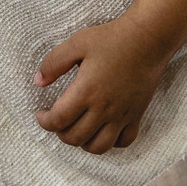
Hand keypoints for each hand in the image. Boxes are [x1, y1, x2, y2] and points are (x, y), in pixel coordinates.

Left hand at [34, 15, 171, 154]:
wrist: (147, 38)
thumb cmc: (112, 38)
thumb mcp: (77, 43)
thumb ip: (54, 62)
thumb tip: (38, 81)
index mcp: (86, 91)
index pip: (58, 120)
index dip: (44, 122)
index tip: (41, 114)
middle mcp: (103, 108)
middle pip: (75, 137)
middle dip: (60, 133)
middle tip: (57, 120)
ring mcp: (121, 114)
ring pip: (99, 146)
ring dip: (83, 142)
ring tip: (78, 128)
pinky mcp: (136, 114)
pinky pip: (124, 141)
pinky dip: (112, 142)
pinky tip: (104, 129)